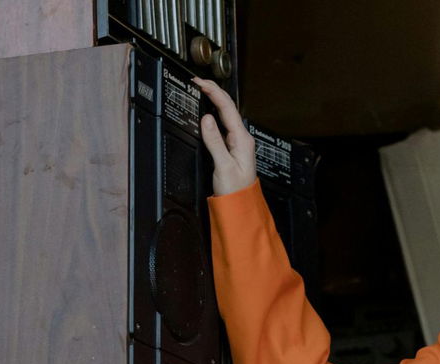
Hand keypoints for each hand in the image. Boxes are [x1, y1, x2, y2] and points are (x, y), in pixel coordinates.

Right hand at [193, 77, 256, 195]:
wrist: (240, 205)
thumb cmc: (235, 190)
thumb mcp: (223, 166)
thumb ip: (214, 141)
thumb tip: (206, 119)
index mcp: (242, 139)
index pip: (227, 108)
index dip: (214, 92)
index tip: (200, 82)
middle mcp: (242, 138)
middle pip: (228, 107)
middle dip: (213, 91)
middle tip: (197, 82)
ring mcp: (237, 142)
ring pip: (225, 114)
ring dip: (214, 100)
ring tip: (202, 90)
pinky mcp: (231, 148)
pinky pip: (222, 125)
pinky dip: (214, 113)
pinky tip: (207, 111)